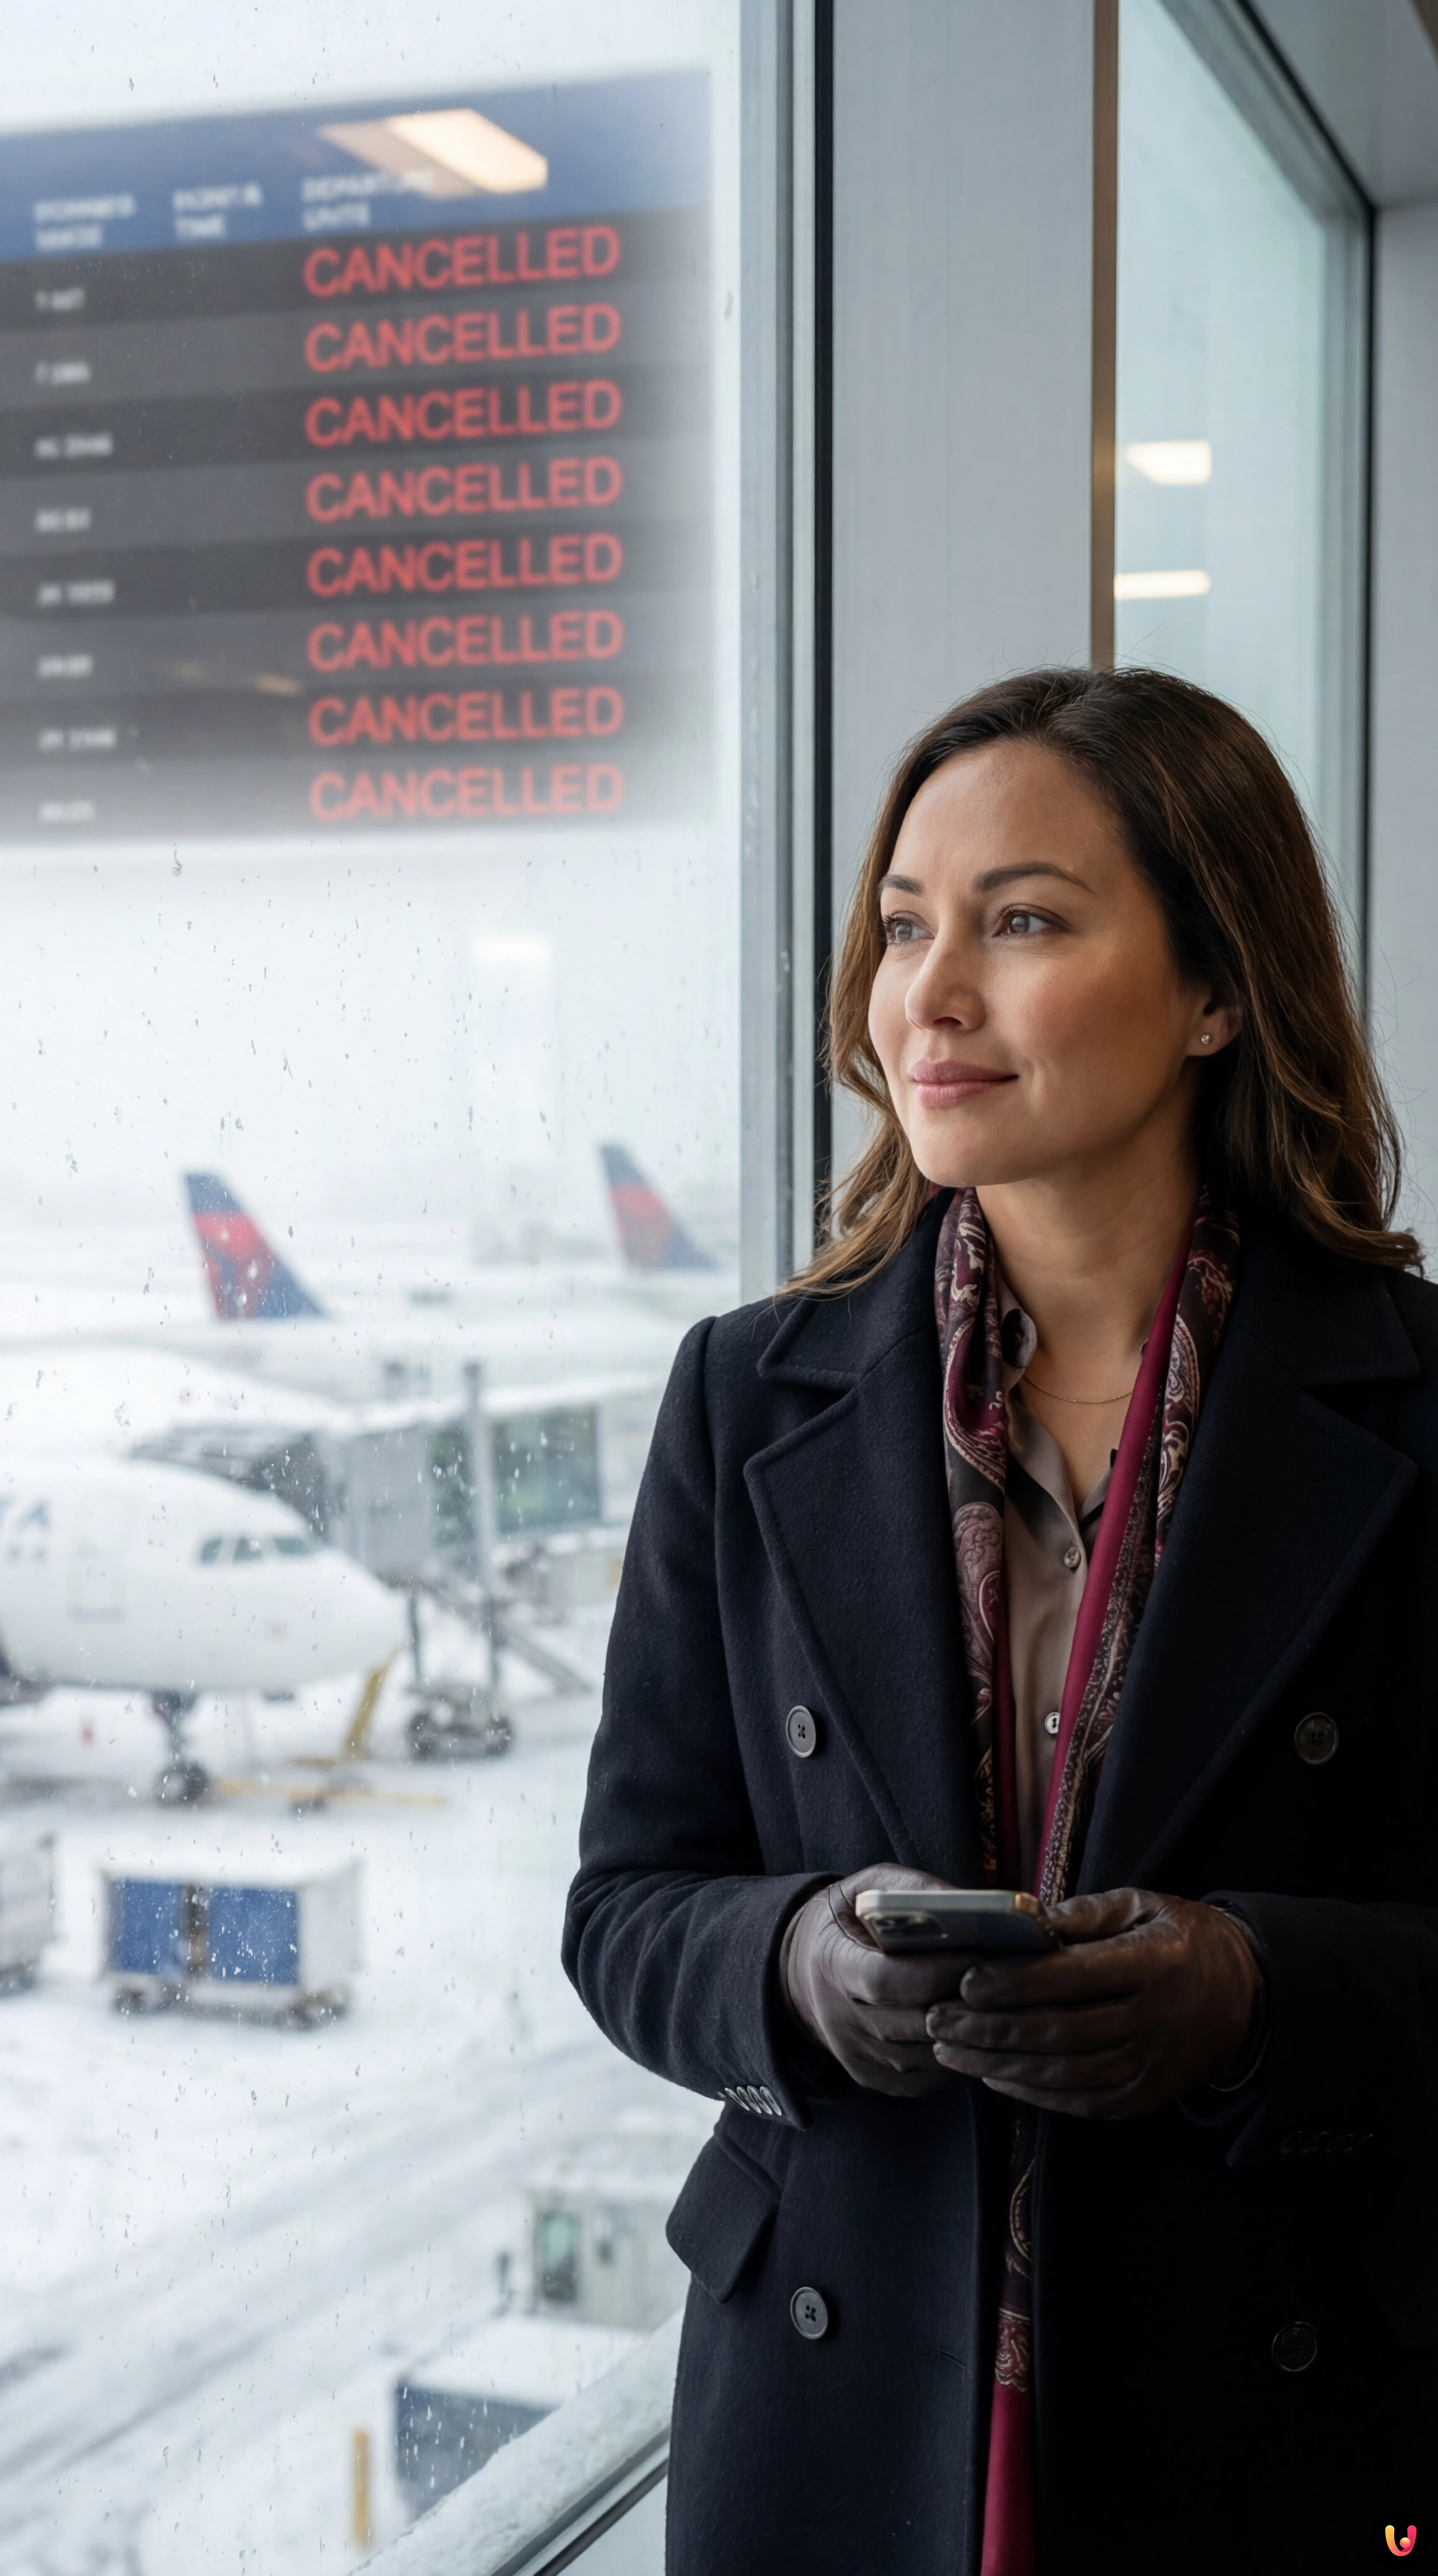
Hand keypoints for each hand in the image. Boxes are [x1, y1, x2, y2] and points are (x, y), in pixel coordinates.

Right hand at [780, 1865, 977, 2097]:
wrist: (799, 1973)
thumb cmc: (845, 1922)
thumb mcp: (866, 1887)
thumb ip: (913, 1890)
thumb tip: (972, 1906)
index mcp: (833, 1965)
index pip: (887, 1980)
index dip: (937, 1972)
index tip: (981, 1955)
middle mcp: (841, 2020)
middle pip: (916, 2023)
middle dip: (967, 2004)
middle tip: (1009, 1982)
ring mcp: (858, 2058)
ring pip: (930, 2056)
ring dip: (970, 2033)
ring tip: (1000, 2004)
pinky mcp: (875, 2080)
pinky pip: (930, 2077)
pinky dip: (959, 2055)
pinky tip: (975, 2027)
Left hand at [925, 1887, 1264, 2118]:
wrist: (1249, 1995)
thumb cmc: (1184, 1939)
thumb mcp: (1143, 1905)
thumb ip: (1084, 1914)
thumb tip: (1023, 1922)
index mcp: (1151, 1965)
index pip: (1069, 1978)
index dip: (1012, 1983)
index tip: (965, 1981)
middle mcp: (1151, 2022)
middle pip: (1056, 2031)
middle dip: (988, 2028)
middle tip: (937, 2020)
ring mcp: (1149, 2067)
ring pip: (1061, 2073)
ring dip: (998, 2064)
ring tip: (950, 2049)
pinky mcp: (1145, 2097)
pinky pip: (1080, 2101)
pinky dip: (1032, 2093)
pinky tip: (994, 2075)